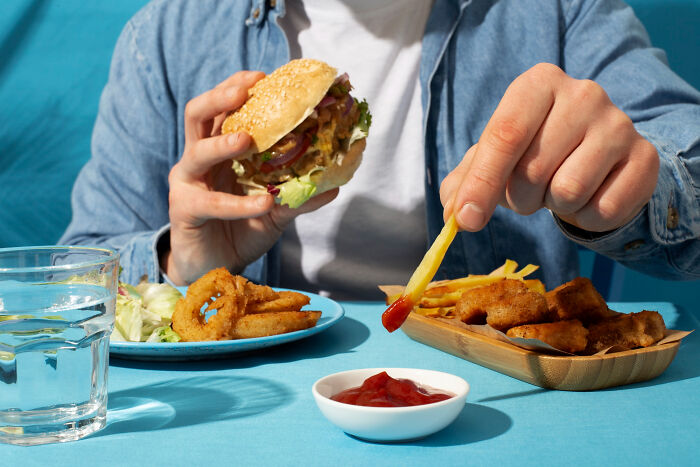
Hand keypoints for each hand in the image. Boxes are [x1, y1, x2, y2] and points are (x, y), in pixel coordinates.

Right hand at [165, 71, 338, 283]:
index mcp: (218, 150)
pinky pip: (211, 202)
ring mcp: (187, 183)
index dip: (237, 88)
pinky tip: (264, 204)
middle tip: (244, 91)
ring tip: (247, 141)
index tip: (263, 76)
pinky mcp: (184, 209)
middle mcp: (198, 159)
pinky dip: (238, 204)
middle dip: (220, 98)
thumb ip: (296, 196)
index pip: (223, 109)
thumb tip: (335, 186)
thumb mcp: (273, 212)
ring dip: (222, 143)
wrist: (214, 270)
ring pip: (197, 151)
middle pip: (198, 115)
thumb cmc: (239, 231)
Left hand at [441, 63, 658, 233]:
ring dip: (554, 205)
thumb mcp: (495, 159)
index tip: (466, 220)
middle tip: (530, 190)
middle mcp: (583, 93)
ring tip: (559, 187)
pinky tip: (590, 196)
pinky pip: (603, 210)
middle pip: (532, 170)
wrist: (598, 156)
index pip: (505, 135)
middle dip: (521, 197)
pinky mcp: (645, 158)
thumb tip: (454, 214)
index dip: (481, 183)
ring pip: (568, 191)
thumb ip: (465, 182)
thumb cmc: (535, 153)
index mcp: (538, 83)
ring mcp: (619, 123)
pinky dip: (586, 217)